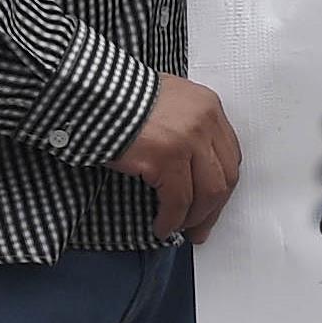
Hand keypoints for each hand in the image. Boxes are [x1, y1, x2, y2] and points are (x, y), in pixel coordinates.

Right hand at [109, 73, 243, 241]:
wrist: (92, 93)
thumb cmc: (120, 98)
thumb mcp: (166, 101)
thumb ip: (186, 125)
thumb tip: (191, 167)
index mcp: (208, 106)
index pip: (229, 156)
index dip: (221, 186)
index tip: (211, 205)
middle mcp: (205, 122)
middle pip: (224, 177)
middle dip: (213, 209)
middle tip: (199, 228)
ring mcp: (188, 140)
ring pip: (207, 193)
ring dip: (194, 218)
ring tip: (179, 229)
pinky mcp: (166, 158)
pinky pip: (178, 201)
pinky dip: (171, 219)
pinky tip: (161, 226)